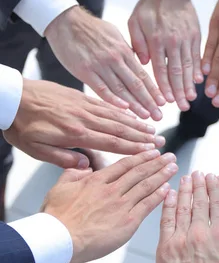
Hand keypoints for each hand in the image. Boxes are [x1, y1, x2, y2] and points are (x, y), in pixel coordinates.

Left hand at [3, 79, 164, 168]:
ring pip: (116, 115)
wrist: (12, 97)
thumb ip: (63, 159)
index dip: (133, 148)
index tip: (150, 151)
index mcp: (75, 133)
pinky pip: (106, 104)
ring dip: (136, 122)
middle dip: (142, 136)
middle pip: (120, 128)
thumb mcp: (36, 149)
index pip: (111, 141)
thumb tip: (87, 166)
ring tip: (152, 128)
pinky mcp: (80, 96)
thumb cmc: (22, 125)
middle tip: (160, 141)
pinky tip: (131, 113)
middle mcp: (84, 117)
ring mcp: (84, 105)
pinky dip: (122, 110)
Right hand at [42, 150, 177, 262]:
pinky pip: (147, 206)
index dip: (140, 157)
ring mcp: (121, 205)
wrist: (59, 238)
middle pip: (139, 172)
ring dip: (162, 175)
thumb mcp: (60, 188)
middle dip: (156, 163)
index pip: (124, 165)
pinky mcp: (127, 222)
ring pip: (146, 186)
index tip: (151, 152)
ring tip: (173, 167)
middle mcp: (112, 190)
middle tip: (170, 156)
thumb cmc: (56, 218)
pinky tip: (168, 189)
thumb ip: (73, 174)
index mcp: (96, 181)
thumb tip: (83, 167)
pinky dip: (159, 196)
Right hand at [45, 6, 165, 119]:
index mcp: (123, 51)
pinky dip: (113, 99)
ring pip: (121, 89)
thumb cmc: (91, 29)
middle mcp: (115, 59)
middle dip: (149, 102)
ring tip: (146, 117)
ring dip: (135, 105)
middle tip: (159, 116)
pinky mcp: (85, 71)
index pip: (143, 75)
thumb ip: (125, 52)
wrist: (66, 21)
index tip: (163, 103)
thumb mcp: (114, 35)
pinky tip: (124, 109)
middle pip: (136, 84)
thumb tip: (137, 62)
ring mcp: (100, 65)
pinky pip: (101, 88)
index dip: (154, 90)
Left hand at [128, 0, 201, 110]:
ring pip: (189, 66)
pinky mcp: (196, 35)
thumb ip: (137, 42)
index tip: (166, 101)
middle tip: (182, 107)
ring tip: (191, 99)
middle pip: (177, 71)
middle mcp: (173, 41)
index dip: (164, 87)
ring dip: (190, 84)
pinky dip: (199, 69)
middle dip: (179, 91)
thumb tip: (143, 62)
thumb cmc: (149, 7)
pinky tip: (199, 82)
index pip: (161, 69)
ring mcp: (187, 39)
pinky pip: (198, 55)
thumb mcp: (135, 20)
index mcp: (157, 39)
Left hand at [156, 171, 218, 262]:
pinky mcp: (165, 250)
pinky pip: (165, 221)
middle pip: (199, 201)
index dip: (215, 187)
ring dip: (183, 190)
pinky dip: (167, 205)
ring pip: (181, 207)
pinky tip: (168, 194)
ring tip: (185, 178)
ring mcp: (181, 240)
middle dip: (199, 183)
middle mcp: (202, 233)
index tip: (213, 176)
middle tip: (198, 172)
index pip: (218, 202)